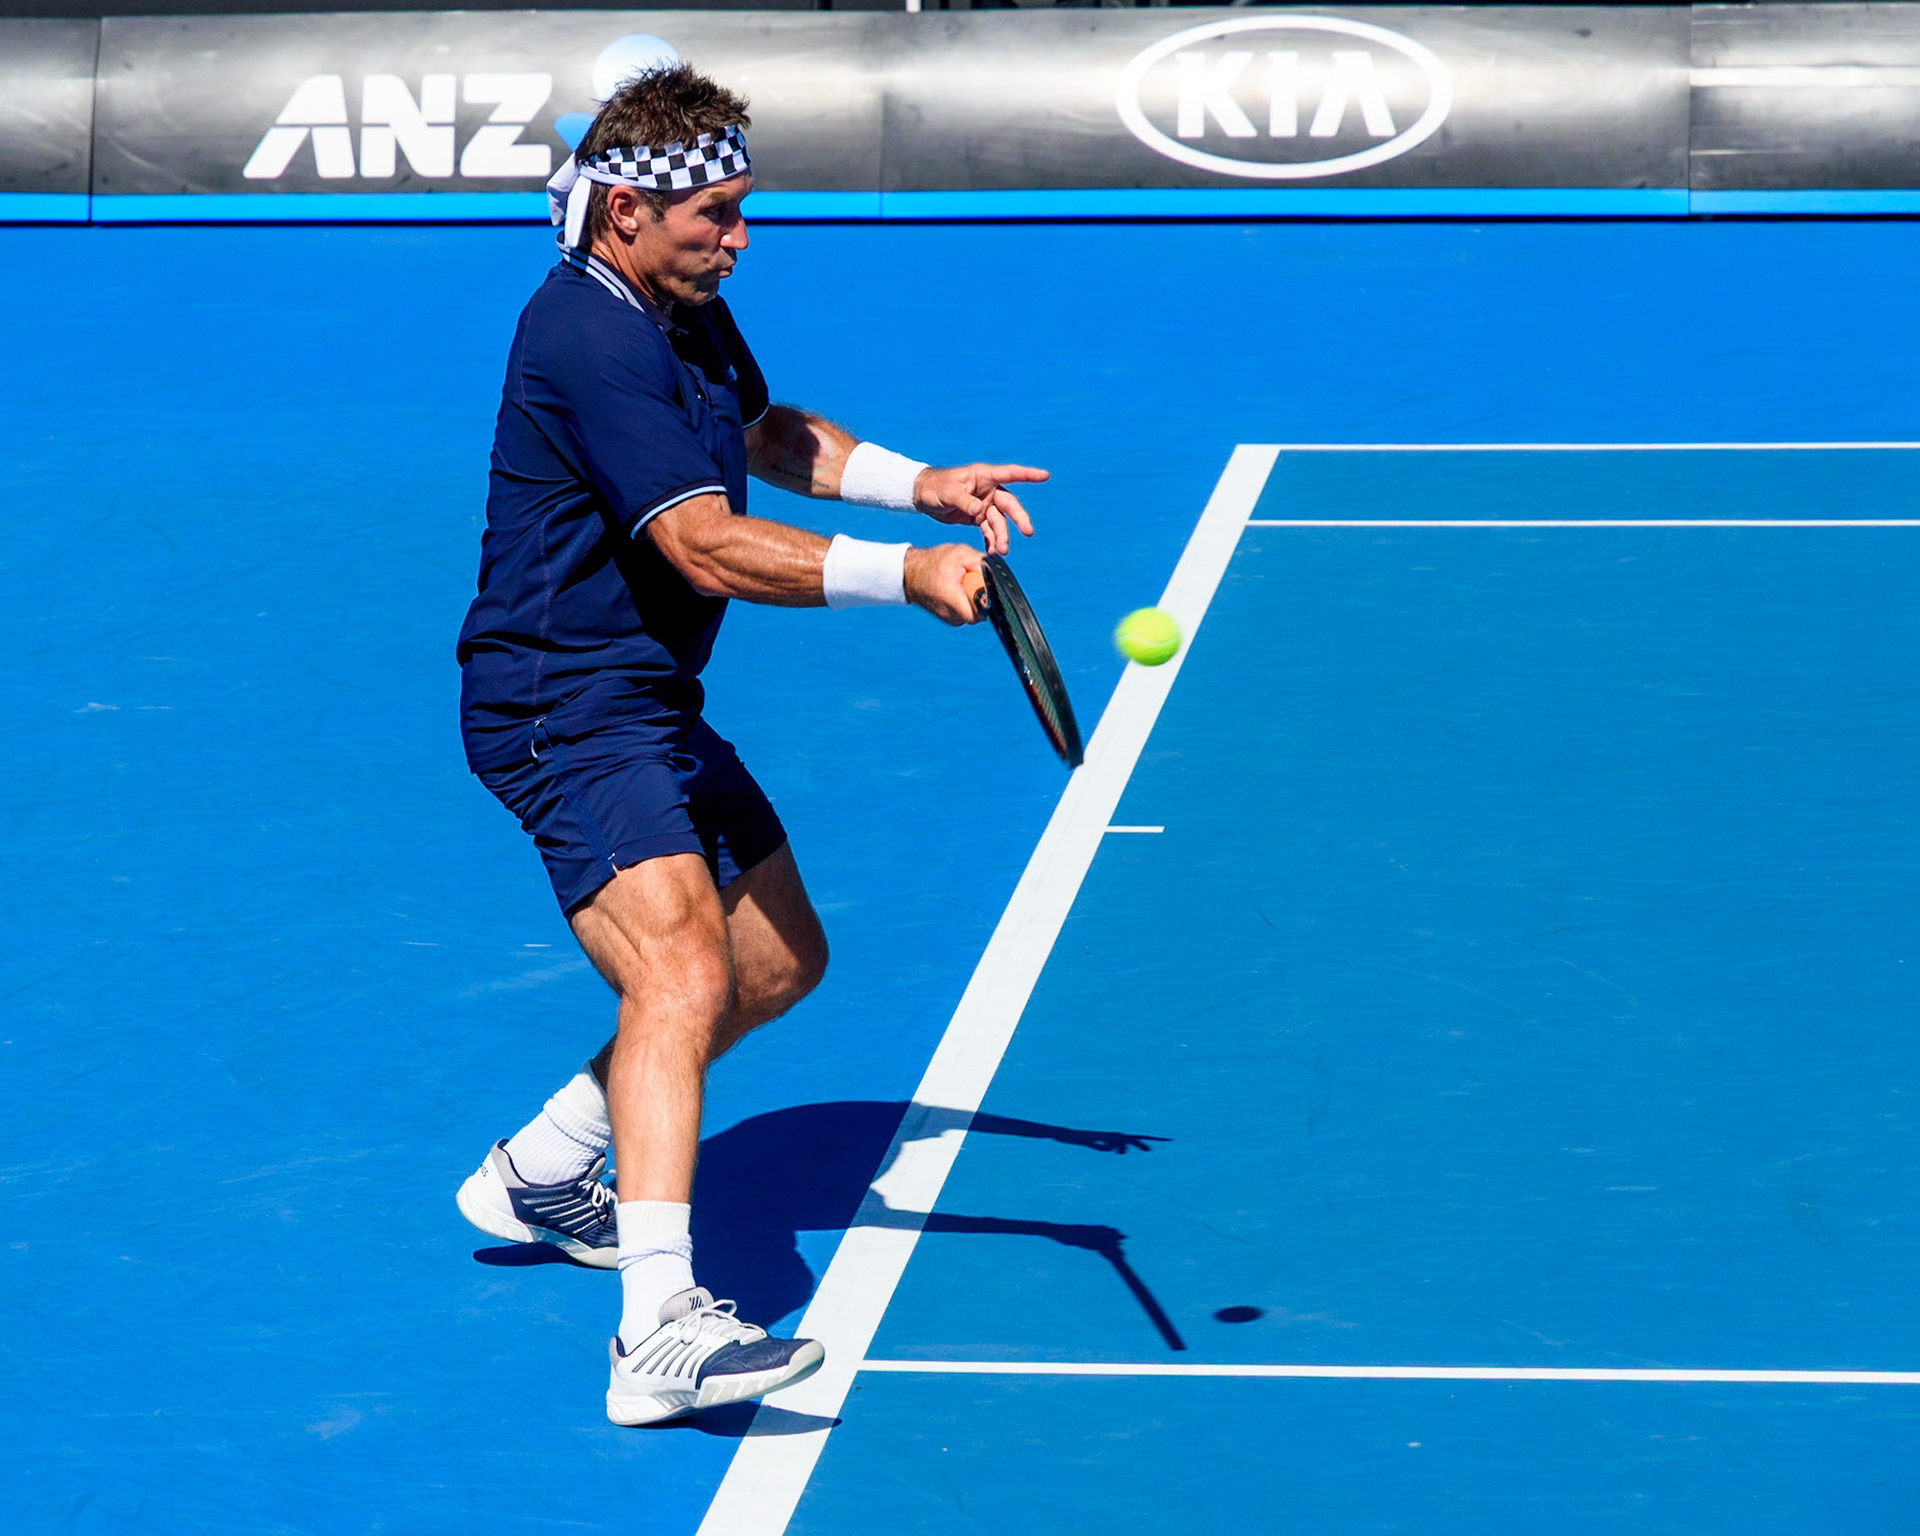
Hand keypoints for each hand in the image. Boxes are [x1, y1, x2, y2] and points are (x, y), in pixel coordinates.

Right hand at [904, 543, 985, 625]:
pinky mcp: (951, 619)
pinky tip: (958, 591)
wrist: (912, 574)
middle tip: (971, 582)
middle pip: (979, 613)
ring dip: (973, 599)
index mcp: (951, 598)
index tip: (981, 586)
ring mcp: (950, 619)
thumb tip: (998, 575)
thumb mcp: (961, 553)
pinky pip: (967, 613)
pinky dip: (967, 602)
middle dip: (980, 597)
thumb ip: (982, 563)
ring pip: (974, 613)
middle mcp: (951, 614)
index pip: (980, 612)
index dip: (985, 599)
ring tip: (962, 585)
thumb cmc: (936, 562)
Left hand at [913, 462, 1047, 554]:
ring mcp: (984, 504)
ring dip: (1002, 536)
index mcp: (983, 476)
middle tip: (1027, 532)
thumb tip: (979, 510)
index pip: (1010, 473)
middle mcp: (988, 490)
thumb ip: (964, 501)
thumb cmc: (936, 486)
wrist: (923, 496)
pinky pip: (988, 531)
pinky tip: (992, 552)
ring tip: (1001, 551)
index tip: (1045, 476)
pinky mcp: (977, 518)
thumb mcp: (948, 492)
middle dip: (1019, 518)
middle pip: (1009, 504)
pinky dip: (991, 541)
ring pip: (999, 522)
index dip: (1028, 474)